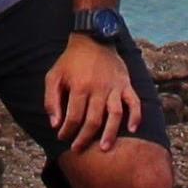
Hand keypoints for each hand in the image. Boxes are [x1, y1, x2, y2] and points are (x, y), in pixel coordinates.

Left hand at [41, 24, 139, 150]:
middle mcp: (98, 88)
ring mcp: (114, 87)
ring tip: (105, 149)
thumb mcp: (54, 75)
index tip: (62, 137)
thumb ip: (51, 100)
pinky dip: (136, 116)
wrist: (93, 38)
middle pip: (93, 120)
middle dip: (85, 138)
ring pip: (115, 115)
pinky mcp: (126, 84)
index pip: (74, 117)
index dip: (67, 131)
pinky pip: (134, 102)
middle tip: (78, 149)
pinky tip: (132, 130)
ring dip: (110, 133)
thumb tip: (55, 124)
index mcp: (79, 86)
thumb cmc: (70, 60)